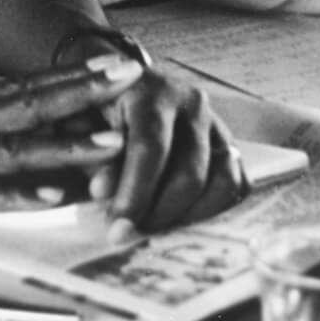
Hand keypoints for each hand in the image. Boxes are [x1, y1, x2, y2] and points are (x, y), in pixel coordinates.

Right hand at [0, 55, 144, 224]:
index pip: (18, 87)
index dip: (67, 77)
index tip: (108, 62)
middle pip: (29, 103)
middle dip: (84, 90)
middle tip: (132, 73)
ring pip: (12, 146)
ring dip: (65, 142)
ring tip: (112, 138)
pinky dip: (14, 192)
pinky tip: (48, 193)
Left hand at [58, 46, 248, 237]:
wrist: (119, 86)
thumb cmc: (95, 109)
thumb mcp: (83, 124)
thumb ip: (92, 155)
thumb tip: (103, 191)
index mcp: (151, 90)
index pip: (150, 148)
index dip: (135, 195)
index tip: (117, 230)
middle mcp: (190, 102)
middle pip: (189, 172)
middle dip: (158, 213)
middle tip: (129, 234)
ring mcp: (215, 122)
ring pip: (221, 180)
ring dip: (188, 215)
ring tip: (154, 228)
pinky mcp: (227, 143)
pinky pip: (236, 183)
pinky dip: (214, 209)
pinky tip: (182, 220)